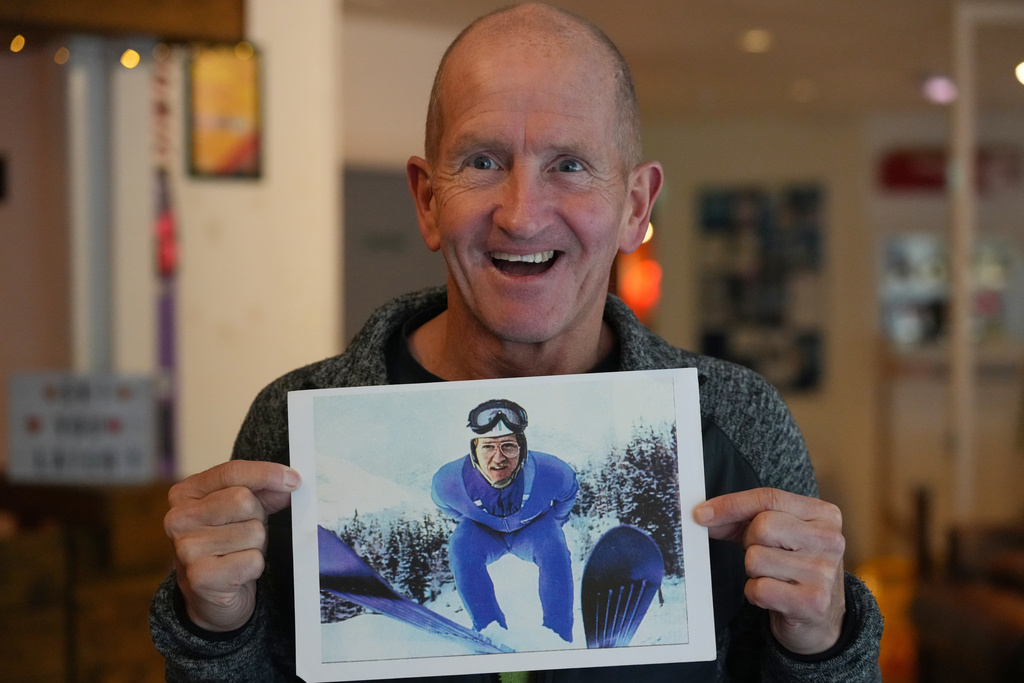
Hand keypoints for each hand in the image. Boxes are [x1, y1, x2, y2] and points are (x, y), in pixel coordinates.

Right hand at [164, 460, 300, 631]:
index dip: (267, 473)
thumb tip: (290, 482)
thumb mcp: (242, 511)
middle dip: (257, 517)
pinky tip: (238, 573)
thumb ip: (264, 492)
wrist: (208, 598)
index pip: (231, 472)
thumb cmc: (227, 545)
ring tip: (239, 554)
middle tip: (246, 533)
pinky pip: (253, 560)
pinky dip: (255, 567)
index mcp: (184, 493)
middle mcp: (178, 519)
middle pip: (243, 500)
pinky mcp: (200, 577)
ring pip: (253, 532)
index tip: (294, 480)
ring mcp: (186, 549)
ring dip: (256, 545)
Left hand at [694, 488, 845, 654]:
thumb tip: (703, 514)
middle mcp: (830, 540)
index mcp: (824, 514)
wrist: (820, 614)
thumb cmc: (791, 565)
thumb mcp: (775, 534)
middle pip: (762, 526)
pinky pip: (759, 589)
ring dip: (753, 571)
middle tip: (763, 554)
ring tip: (773, 576)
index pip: (769, 498)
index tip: (701, 513)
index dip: (731, 504)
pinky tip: (774, 596)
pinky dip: (756, 593)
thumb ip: (741, 519)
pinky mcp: (813, 602)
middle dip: (749, 542)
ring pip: (756, 558)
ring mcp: (824, 572)